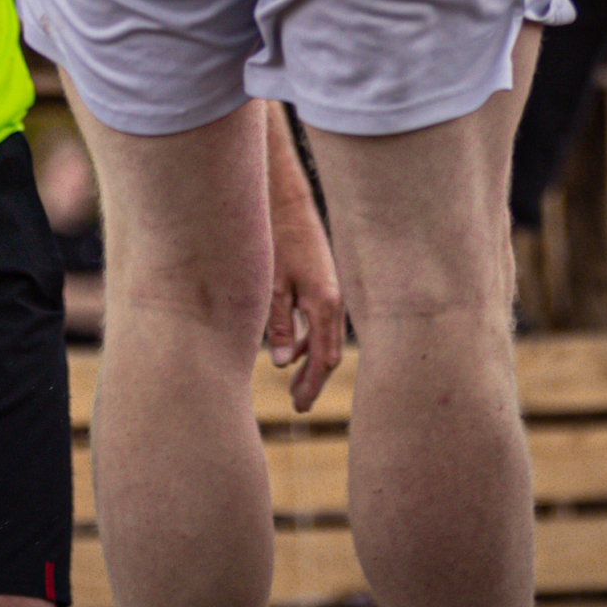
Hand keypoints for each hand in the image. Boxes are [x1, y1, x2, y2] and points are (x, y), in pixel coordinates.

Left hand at [265, 143, 345, 414]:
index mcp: (325, 304)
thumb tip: (282, 363)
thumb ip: (278, 325)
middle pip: (327, 351)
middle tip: (298, 406)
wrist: (287, 198)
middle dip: (313, 379)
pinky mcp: (323, 281)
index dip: (312, 385)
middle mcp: (334, 300)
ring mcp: (331, 290)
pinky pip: (321, 320)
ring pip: (325, 336)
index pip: (324, 358)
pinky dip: (309, 339)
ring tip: (295, 384)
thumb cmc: (277, 239)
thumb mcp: (273, 285)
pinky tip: (294, 350)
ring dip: (311, 360)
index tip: (300, 407)